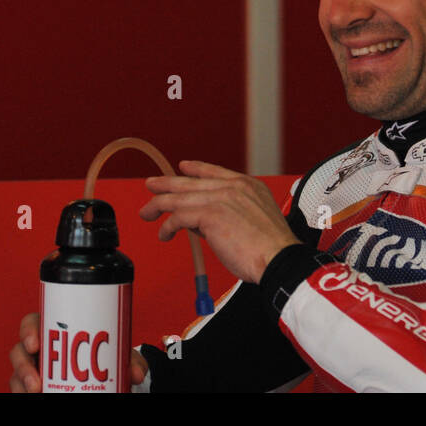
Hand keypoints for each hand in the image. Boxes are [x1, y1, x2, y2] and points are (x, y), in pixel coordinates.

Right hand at [8, 311, 148, 390]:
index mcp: (54, 331)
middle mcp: (39, 350)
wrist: (105, 379)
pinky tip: (29, 398)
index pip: (32, 322)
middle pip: (19, 351)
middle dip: (23, 365)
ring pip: (16, 374)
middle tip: (36, 381)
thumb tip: (136, 373)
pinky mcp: (32, 387)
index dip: (28, 330)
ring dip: (21, 384)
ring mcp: (33, 370)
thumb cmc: (104, 358)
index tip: (35, 343)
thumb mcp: (117, 355)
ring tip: (35, 393)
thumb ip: (130, 361)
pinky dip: (21, 393)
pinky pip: (20, 390)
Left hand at [140, 160, 300, 283]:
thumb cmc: (271, 248)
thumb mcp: (255, 218)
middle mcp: (233, 187)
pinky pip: (179, 217)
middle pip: (192, 182)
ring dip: (159, 206)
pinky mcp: (209, 215)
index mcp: (248, 185)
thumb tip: (203, 221)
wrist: (278, 257)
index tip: (183, 167)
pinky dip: (168, 226)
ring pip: (180, 198)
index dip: (195, 169)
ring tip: (147, 212)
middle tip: (152, 185)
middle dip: (167, 184)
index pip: (215, 171)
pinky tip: (164, 234)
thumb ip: (231, 213)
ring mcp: (221, 198)